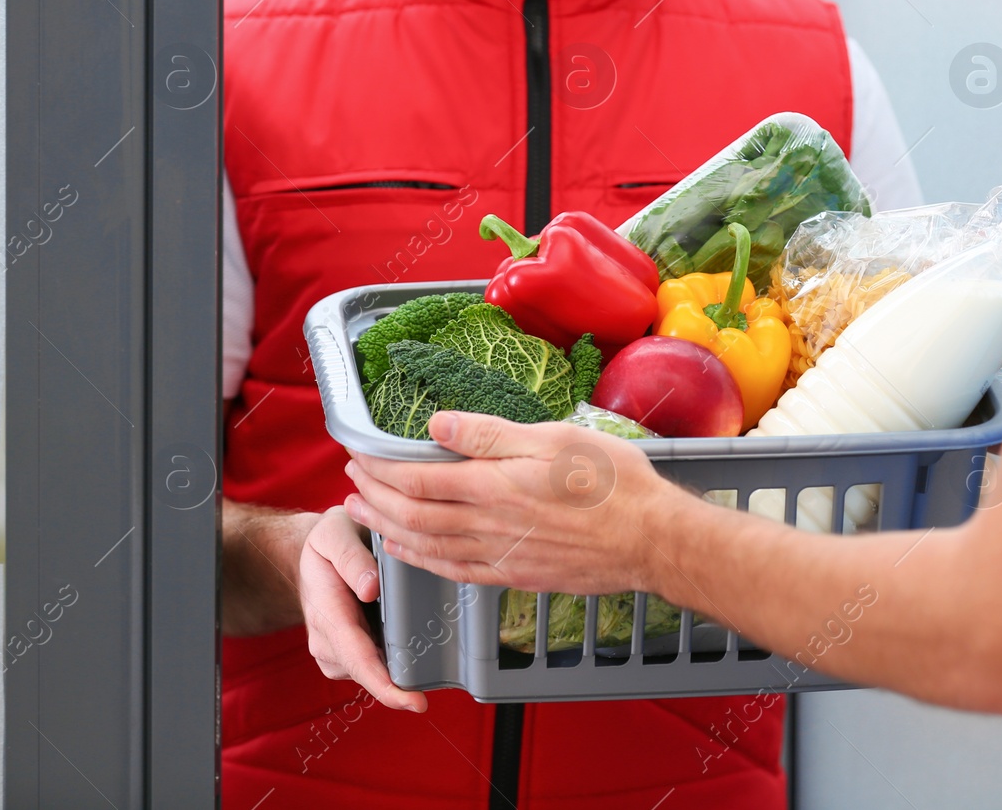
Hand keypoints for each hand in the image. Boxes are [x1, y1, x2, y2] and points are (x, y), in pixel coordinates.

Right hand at [298, 505, 427, 712]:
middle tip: (436, 687)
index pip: (357, 657)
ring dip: (396, 670)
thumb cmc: (327, 541)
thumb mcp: (333, 533)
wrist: (313, 555)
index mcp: (326, 611)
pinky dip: (391, 661)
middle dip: (402, 684)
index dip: (386, 686)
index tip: (415, 702)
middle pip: (369, 672)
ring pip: (373, 671)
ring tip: (423, 650)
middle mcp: (326, 639)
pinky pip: (372, 665)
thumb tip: (371, 589)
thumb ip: (351, 558)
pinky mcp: (345, 654)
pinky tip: (408, 648)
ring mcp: (334, 651)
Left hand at [343, 413, 684, 592]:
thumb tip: (437, 426)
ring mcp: (500, 555)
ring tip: (364, 515)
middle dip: (374, 497)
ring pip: (426, 545)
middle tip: (351, 482)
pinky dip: (422, 560)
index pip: (416, 478)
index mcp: (493, 485)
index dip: (381, 468)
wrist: (651, 540)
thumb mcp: (555, 438)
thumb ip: (491, 434)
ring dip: (388, 529)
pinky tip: (411, 552)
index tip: (359, 454)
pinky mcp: (516, 575)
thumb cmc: (612, 481)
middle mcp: (487, 525)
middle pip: (412, 514)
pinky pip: (454, 570)